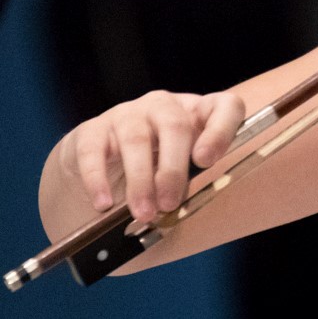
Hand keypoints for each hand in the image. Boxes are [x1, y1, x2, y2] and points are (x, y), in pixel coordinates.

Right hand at [60, 90, 244, 222]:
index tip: (207, 160)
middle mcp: (164, 106)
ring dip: (140, 180)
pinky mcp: (93, 129)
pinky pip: (93, 151)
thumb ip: (187, 181)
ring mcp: (128, 113)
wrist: (103, 161)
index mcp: (197, 113)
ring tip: (143, 212)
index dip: (220, 130)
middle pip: (175, 126)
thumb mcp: (180, 170)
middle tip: (169, 203)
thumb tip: (177, 206)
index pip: (224, 107)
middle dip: (173, 169)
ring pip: (136, 139)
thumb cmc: (155, 166)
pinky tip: (104, 203)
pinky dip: (98, 179)